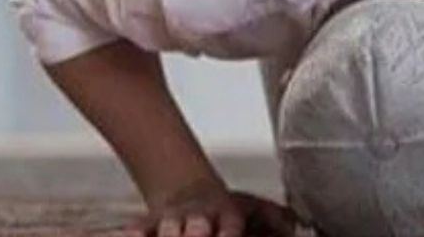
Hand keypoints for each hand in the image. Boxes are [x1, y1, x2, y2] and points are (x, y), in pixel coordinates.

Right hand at [132, 178, 297, 236]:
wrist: (187, 190)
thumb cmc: (226, 211)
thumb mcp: (257, 210)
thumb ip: (276, 217)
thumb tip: (295, 223)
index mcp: (226, 215)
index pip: (231, 227)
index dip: (228, 234)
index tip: (228, 236)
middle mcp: (199, 219)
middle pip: (196, 229)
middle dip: (194, 234)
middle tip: (196, 235)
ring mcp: (175, 222)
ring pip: (169, 230)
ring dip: (170, 234)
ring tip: (170, 236)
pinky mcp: (154, 226)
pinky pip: (139, 230)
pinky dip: (133, 234)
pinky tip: (127, 235)